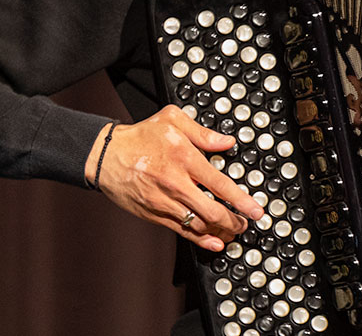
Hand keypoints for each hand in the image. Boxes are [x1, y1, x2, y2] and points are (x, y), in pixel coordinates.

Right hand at [92, 105, 265, 250]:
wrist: (106, 156)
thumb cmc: (139, 137)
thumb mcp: (172, 120)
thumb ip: (202, 132)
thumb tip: (226, 142)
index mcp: (184, 158)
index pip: (220, 184)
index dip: (242, 201)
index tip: (255, 210)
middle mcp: (176, 183)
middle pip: (213, 211)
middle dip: (235, 221)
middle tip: (246, 223)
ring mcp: (164, 202)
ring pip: (199, 224)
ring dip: (221, 231)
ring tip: (233, 231)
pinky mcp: (154, 214)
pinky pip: (182, 231)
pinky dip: (201, 239)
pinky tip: (214, 242)